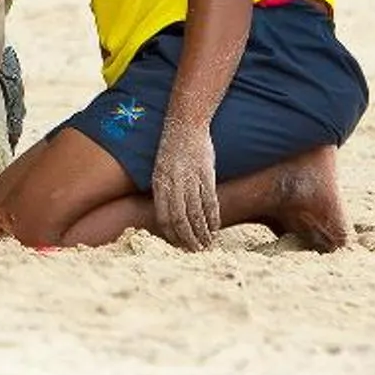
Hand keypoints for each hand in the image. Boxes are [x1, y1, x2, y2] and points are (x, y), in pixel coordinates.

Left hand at [149, 114, 220, 250]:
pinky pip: (210, 203)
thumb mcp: (160, 168)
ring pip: (196, 214)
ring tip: (206, 245)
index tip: (178, 246)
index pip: (164, 218)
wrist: (185, 123)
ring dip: (202, 233)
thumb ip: (164, 189)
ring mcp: (191, 180)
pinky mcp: (206, 175)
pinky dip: (213, 219)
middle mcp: (173, 184)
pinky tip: (215, 229)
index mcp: (159, 183)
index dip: (171, 235)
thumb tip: (169, 212)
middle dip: (187, 239)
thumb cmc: (172, 147)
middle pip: (180, 220)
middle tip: (194, 251)